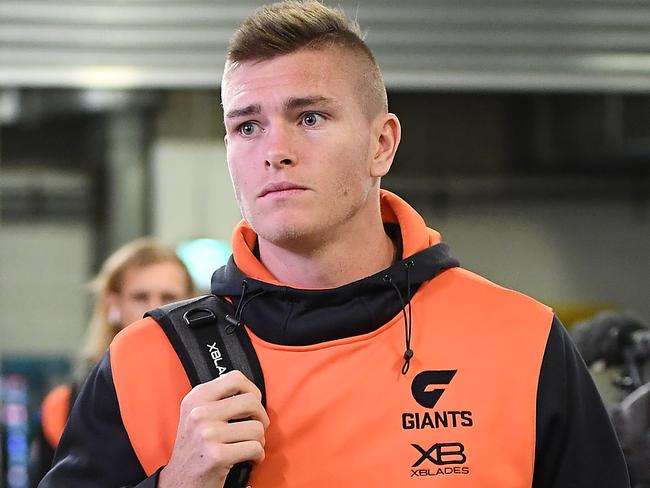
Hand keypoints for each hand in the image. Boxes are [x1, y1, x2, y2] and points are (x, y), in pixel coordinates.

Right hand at [158, 370, 268, 487]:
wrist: (179, 481)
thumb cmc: (195, 448)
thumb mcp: (197, 414)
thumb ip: (218, 399)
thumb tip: (252, 392)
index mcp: (196, 398)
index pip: (236, 378)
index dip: (252, 390)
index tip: (252, 405)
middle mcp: (199, 413)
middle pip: (251, 401)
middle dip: (261, 417)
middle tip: (255, 429)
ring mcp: (207, 434)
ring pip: (257, 427)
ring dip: (259, 440)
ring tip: (249, 445)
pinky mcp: (216, 456)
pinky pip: (255, 448)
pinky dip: (258, 456)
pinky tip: (249, 459)